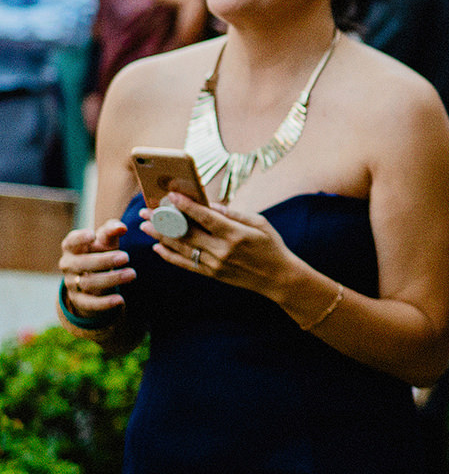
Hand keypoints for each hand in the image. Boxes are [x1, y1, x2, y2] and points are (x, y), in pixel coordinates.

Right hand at [59, 220, 133, 319]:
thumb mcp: (106, 240)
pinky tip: (121, 300)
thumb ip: (112, 231)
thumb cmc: (100, 250)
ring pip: (88, 283)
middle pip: (82, 263)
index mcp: (72, 247)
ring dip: (111, 279)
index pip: (71, 242)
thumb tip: (122, 227)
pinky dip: (105, 303)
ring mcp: (71, 283)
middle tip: (126, 257)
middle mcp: (68, 264)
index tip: (93, 235)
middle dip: (104, 260)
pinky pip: (89, 303)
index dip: (80, 238)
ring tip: (132, 274)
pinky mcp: (78, 300)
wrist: (94, 275)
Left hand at [140, 193, 302, 298]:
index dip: (186, 206)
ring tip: (145, 226)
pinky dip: (169, 255)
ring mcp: (215, 264)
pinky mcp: (211, 274)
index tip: (170, 196)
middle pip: (186, 233)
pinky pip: (185, 264)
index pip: (206, 218)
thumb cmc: (271, 246)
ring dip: (160, 236)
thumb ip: (234, 213)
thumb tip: (210, 205)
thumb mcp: (260, 223)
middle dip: (164, 220)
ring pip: (181, 248)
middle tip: (147, 210)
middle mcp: (222, 250)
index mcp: (236, 234)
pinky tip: (157, 246)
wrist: (278, 277)